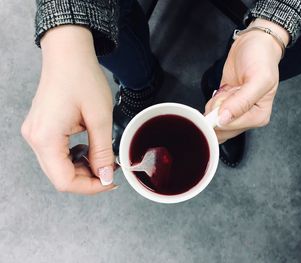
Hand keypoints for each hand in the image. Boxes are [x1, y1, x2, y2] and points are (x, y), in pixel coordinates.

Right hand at [21, 26, 115, 193]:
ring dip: (82, 168)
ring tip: (102, 158)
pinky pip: (56, 154)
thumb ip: (102, 151)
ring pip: (58, 167)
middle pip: (60, 177)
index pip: (65, 181)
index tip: (111, 182)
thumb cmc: (82, 79)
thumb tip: (106, 177)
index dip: (90, 187)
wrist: (68, 54)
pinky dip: (75, 157)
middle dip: (88, 179)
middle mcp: (34, 139)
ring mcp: (35, 133)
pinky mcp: (40, 128)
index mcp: (46, 138)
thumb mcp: (100, 118)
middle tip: (111, 171)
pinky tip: (89, 148)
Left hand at [205, 19, 289, 142]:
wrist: (254, 44)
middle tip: (228, 91)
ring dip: (214, 104)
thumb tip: (224, 119)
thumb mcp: (258, 79)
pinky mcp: (225, 106)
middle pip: (221, 128)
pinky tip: (223, 91)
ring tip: (229, 89)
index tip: (225, 97)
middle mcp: (247, 118)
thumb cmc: (261, 58)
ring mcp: (235, 113)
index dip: (220, 114)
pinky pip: (211, 112)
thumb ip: (242, 102)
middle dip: (217, 109)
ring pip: (213, 121)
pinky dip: (212, 102)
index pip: (231, 127)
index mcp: (259, 116)